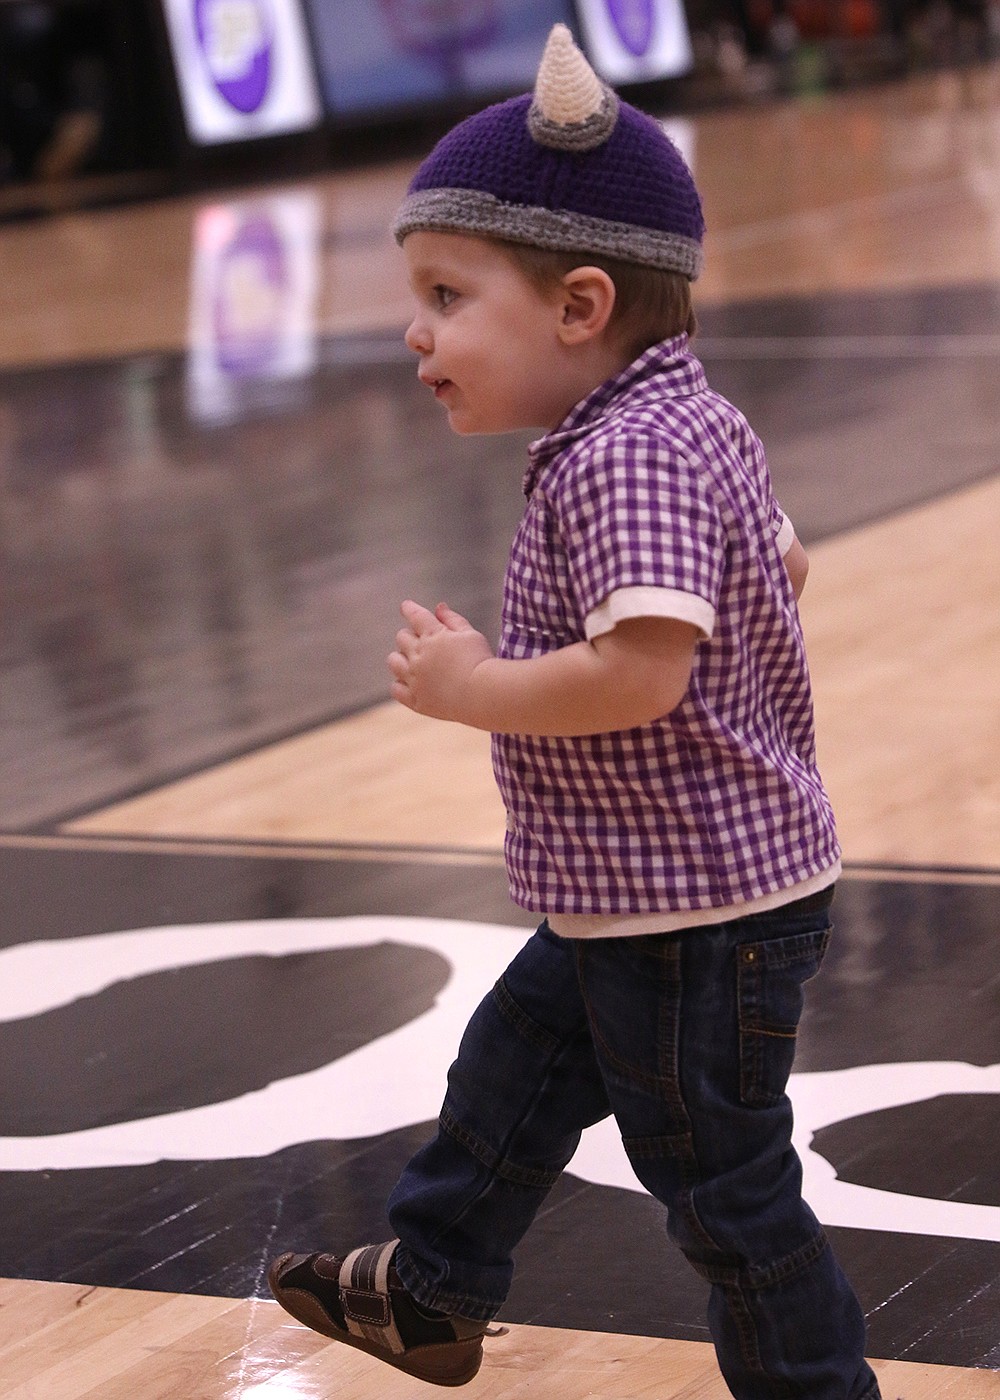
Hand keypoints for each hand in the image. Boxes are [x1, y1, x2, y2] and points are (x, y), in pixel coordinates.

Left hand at [388, 600, 493, 722]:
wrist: (483, 693)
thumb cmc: (480, 661)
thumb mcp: (470, 634)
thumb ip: (452, 619)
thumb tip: (438, 607)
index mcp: (432, 635)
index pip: (415, 616)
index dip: (409, 609)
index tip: (406, 606)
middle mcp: (418, 655)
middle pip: (402, 638)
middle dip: (410, 636)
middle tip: (421, 642)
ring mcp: (415, 678)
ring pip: (394, 662)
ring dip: (400, 658)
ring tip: (411, 662)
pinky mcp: (416, 699)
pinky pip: (396, 689)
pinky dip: (399, 684)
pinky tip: (408, 683)